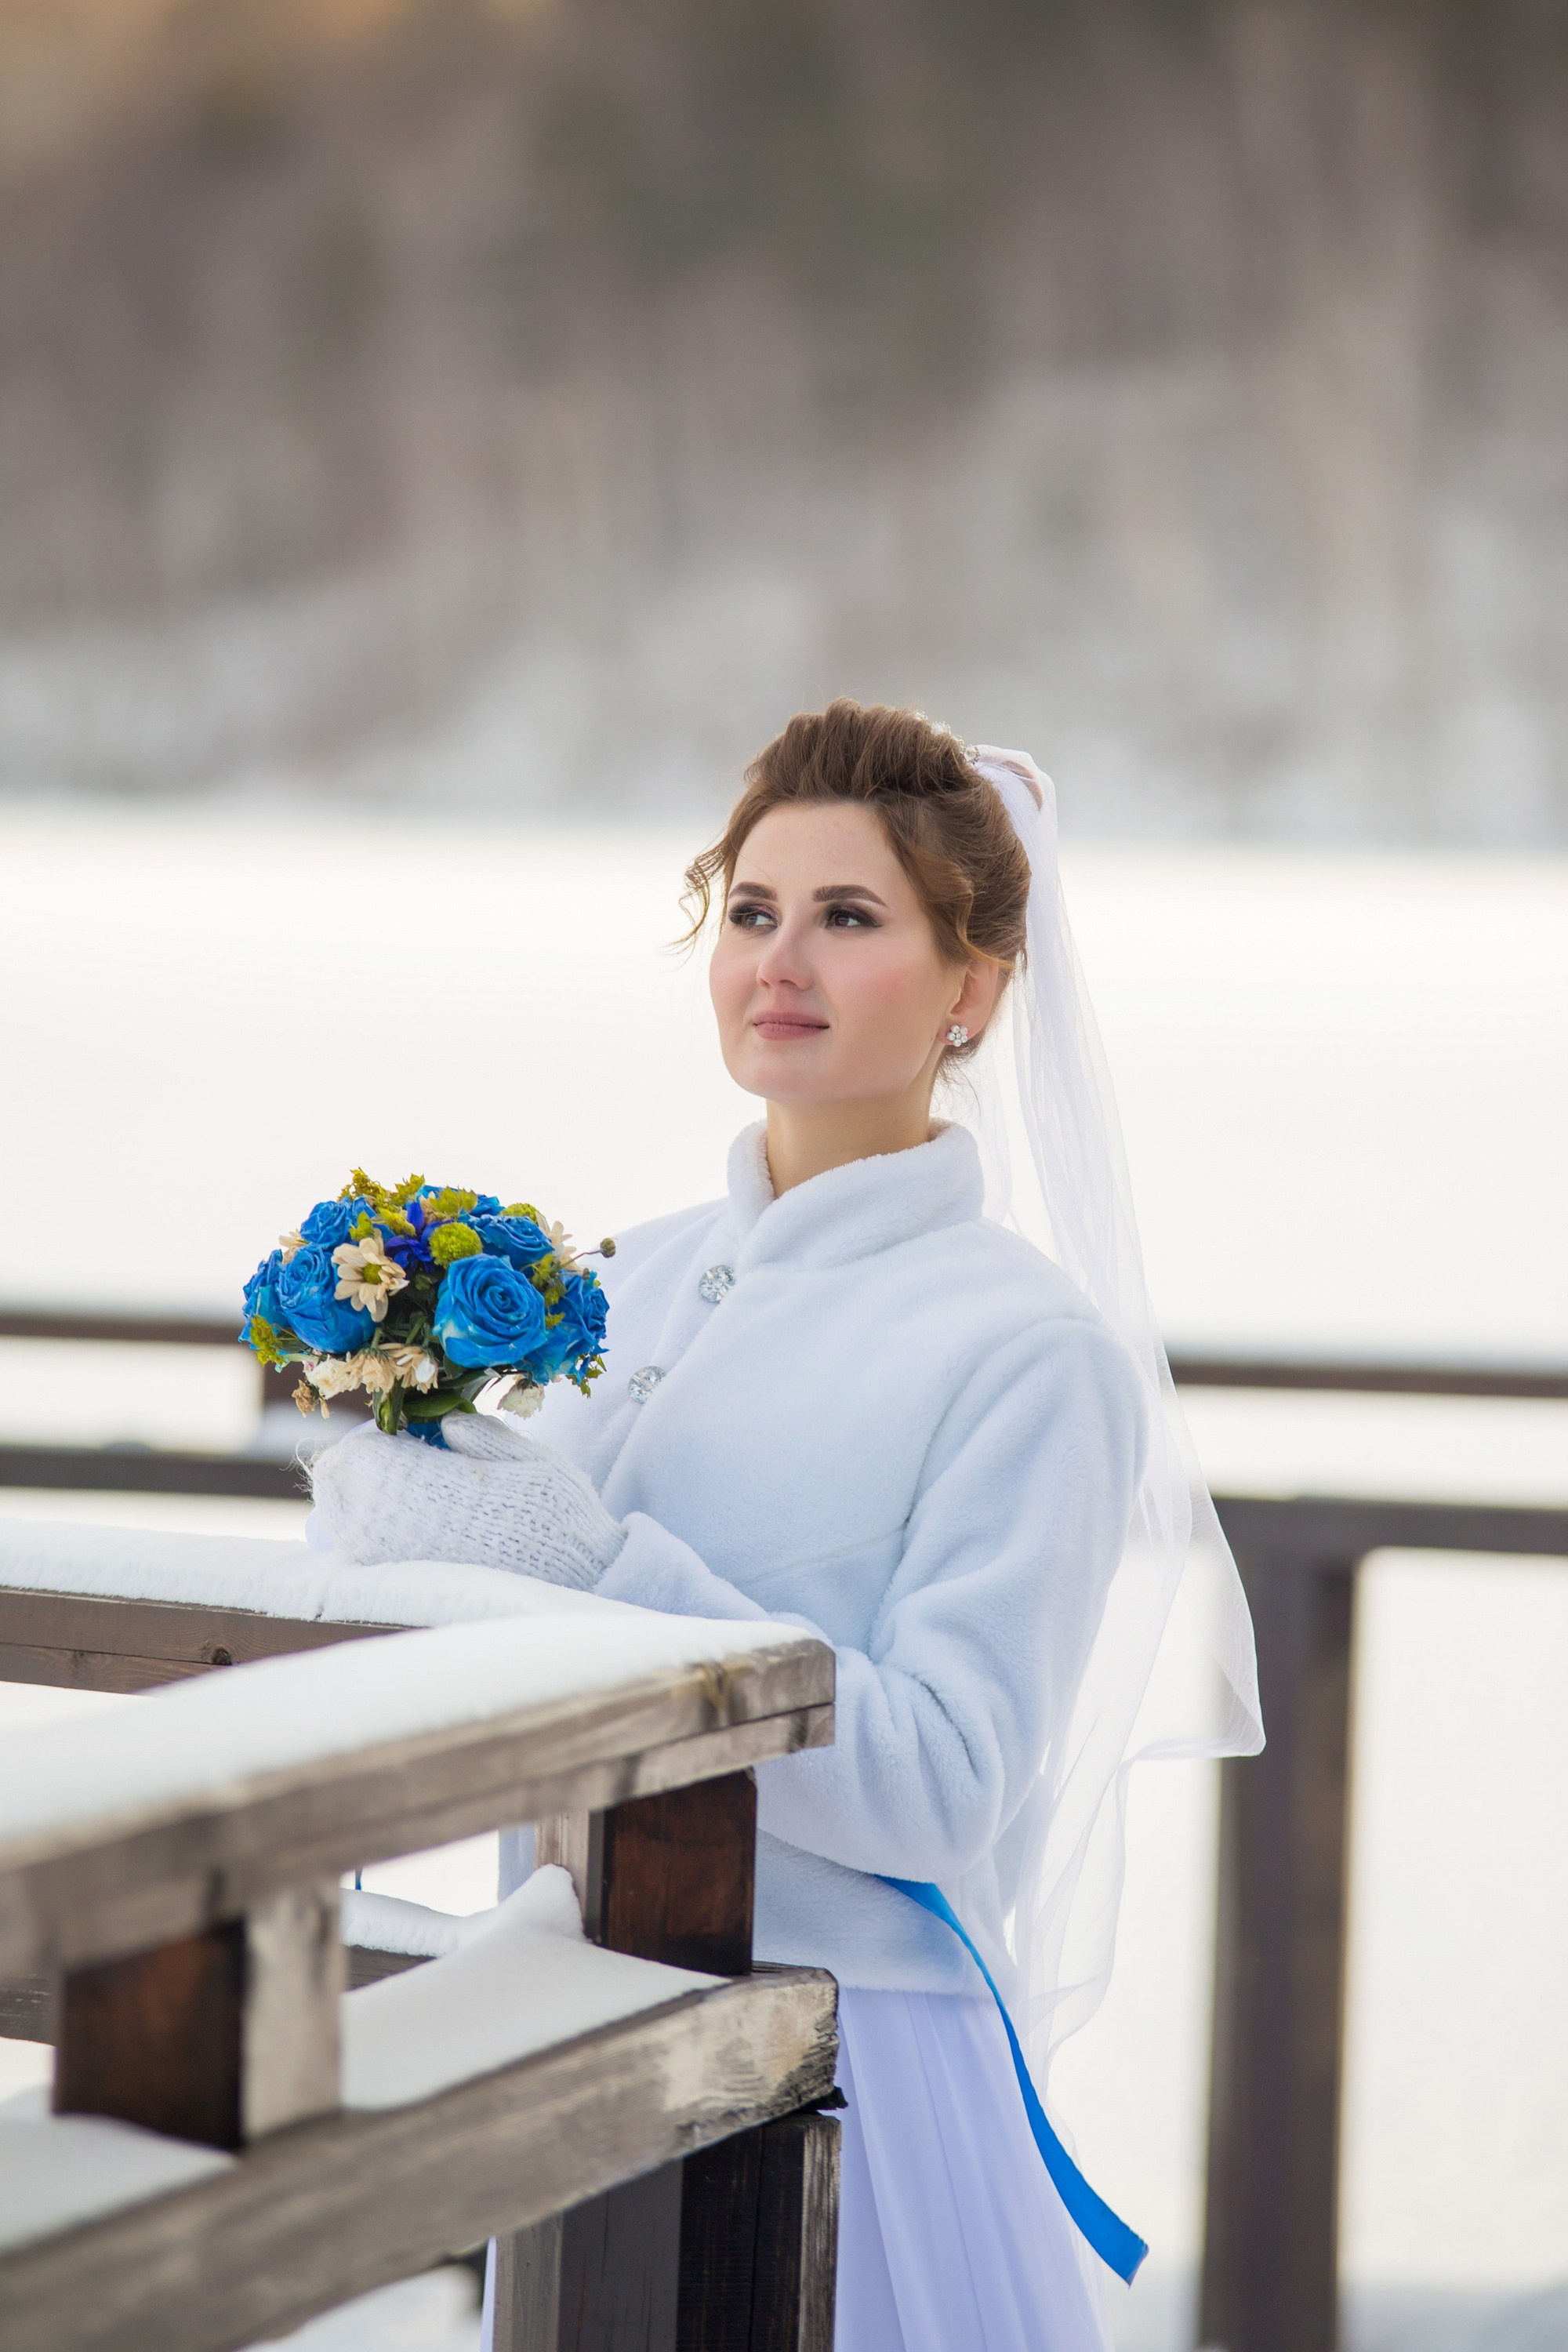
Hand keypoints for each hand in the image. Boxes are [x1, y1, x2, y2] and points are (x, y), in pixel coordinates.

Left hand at [308, 1414, 625, 1589]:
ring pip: (347, 1522)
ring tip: (407, 1487)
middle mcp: (407, 1528)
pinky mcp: (413, 1584)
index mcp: (434, 1487)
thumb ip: (481, 1436)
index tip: (401, 1431)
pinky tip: (413, 1519)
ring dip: (364, 1498)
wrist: (582, 1579)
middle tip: (396, 1457)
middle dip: (360, 1466)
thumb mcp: (530, 1458)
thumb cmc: (562, 1513)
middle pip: (340, 1488)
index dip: (373, 1438)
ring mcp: (405, 1561)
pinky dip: (375, 1528)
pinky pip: (367, 1551)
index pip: (359, 1456)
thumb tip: (442, 1425)